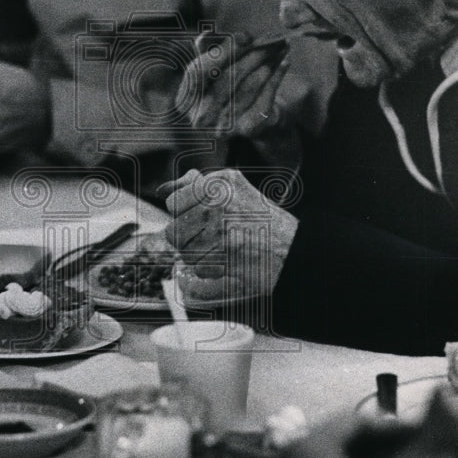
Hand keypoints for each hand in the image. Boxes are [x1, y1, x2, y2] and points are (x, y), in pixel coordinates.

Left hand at [156, 168, 296, 297]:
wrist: (293, 248)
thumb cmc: (262, 217)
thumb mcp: (232, 185)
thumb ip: (195, 183)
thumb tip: (164, 187)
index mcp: (216, 188)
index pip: (173, 202)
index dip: (182, 211)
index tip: (196, 215)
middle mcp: (217, 211)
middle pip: (173, 231)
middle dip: (187, 236)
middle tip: (207, 235)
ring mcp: (220, 240)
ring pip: (182, 254)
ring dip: (196, 255)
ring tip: (218, 249)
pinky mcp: (225, 266)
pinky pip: (196, 274)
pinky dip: (205, 273)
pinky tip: (221, 264)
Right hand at [181, 31, 290, 136]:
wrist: (245, 118)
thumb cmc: (225, 85)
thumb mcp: (212, 67)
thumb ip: (209, 49)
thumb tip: (208, 34)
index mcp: (187, 97)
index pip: (199, 71)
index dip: (222, 52)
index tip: (245, 37)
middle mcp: (201, 115)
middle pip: (228, 78)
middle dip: (253, 55)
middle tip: (271, 38)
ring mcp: (224, 126)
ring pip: (249, 87)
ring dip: (268, 64)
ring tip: (280, 47)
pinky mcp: (247, 129)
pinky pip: (265, 99)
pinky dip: (276, 79)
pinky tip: (285, 63)